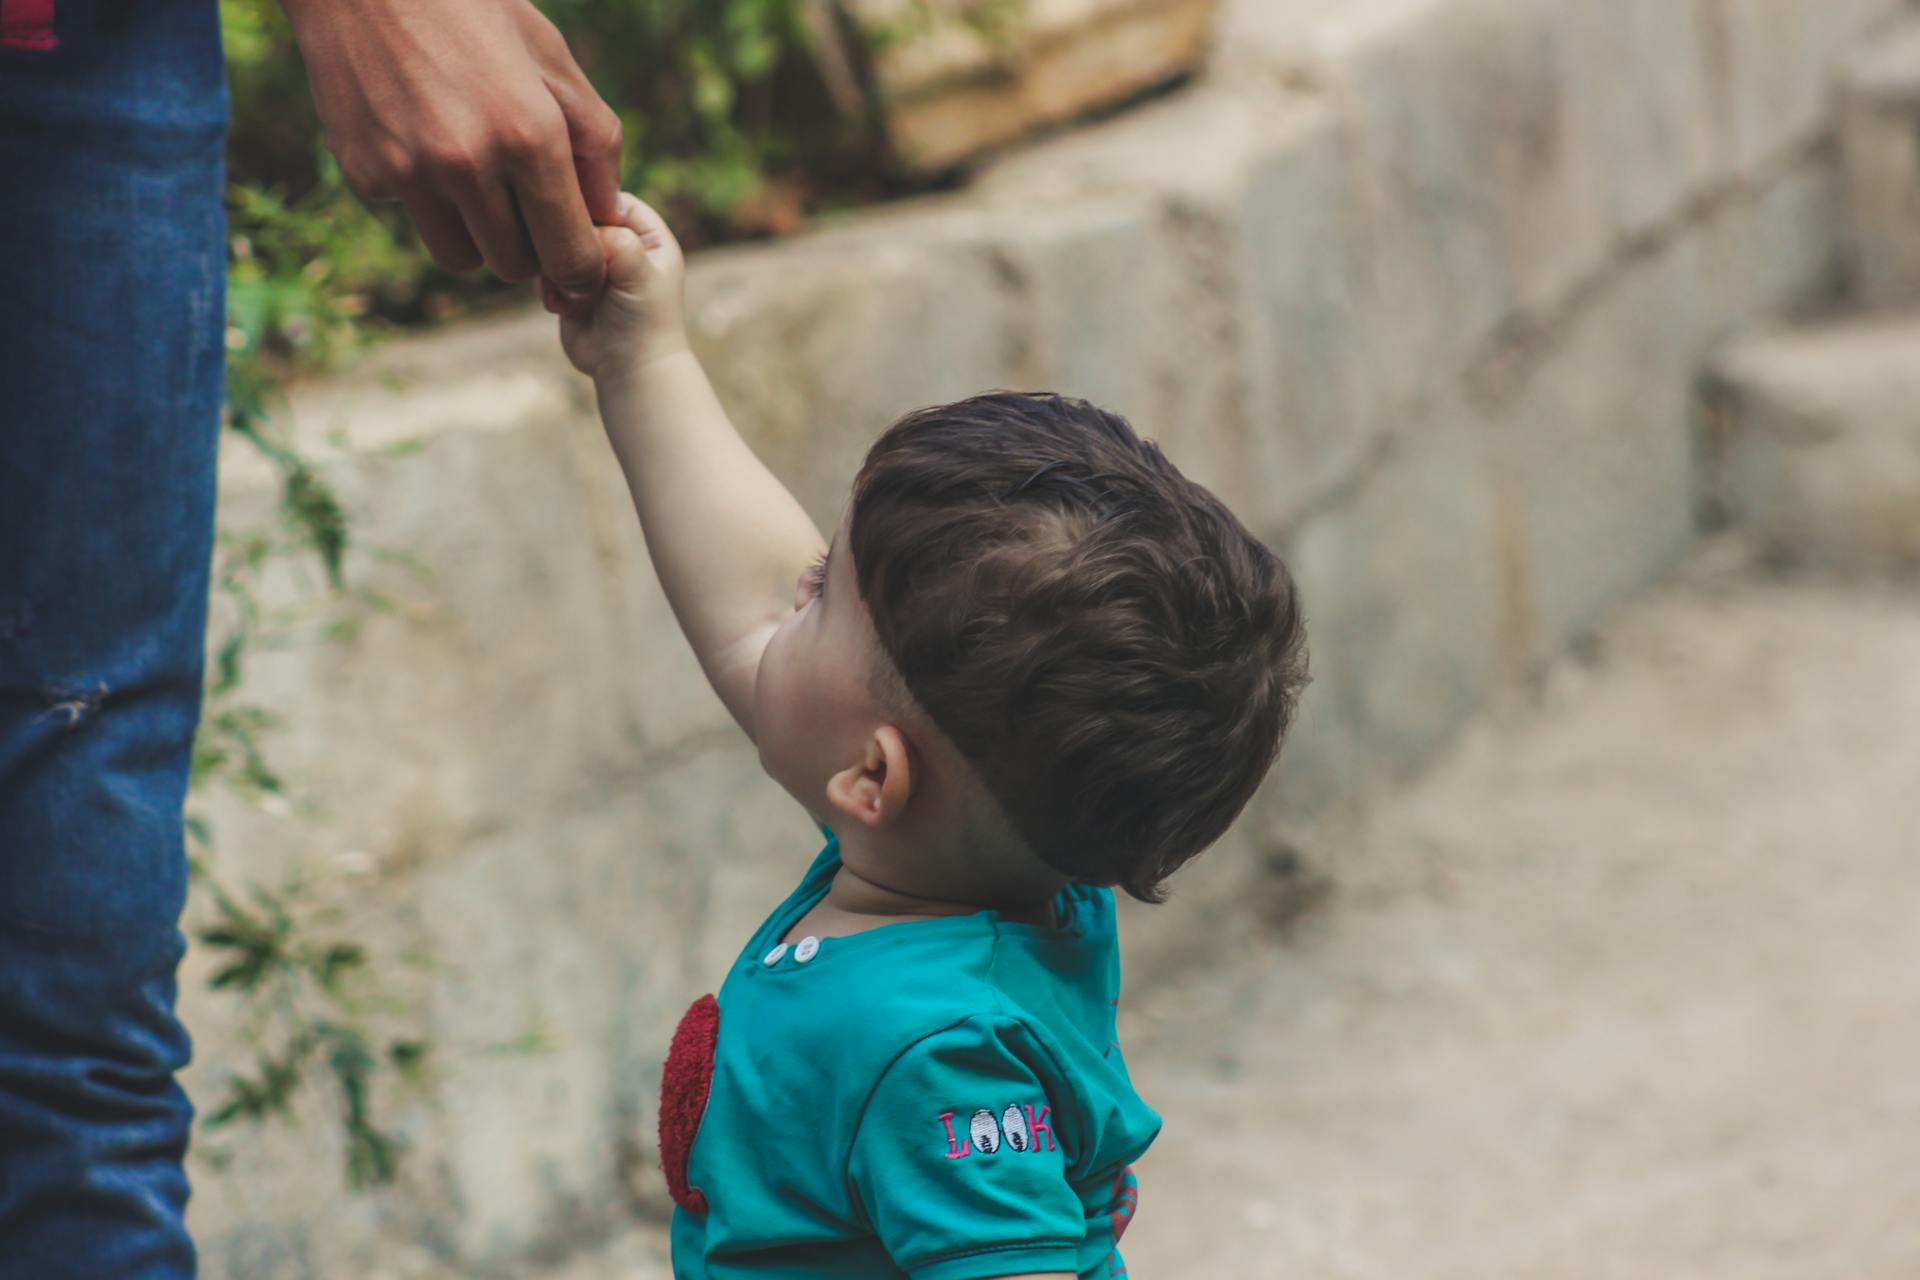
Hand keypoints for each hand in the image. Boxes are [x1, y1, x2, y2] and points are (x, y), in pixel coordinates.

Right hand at [282, 0, 622, 317]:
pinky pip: (412, 218)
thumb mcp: (550, 55)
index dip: (582, 270)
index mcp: (530, 134)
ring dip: (476, 235)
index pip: (571, 256)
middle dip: (529, 248)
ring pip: (462, 258)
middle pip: (516, 267)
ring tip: (475, 178)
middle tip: (525, 207)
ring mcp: (409, 172)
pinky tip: (419, 138)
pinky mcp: (364, 173)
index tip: (581, 261)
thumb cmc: (472, 7)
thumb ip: (594, 140)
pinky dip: (424, 197)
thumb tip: (609, 214)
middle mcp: (469, 162)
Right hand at [552, 194, 689, 381]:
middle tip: (576, 267)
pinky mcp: (568, 283)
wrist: (628, 370)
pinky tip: (562, 307)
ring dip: (556, 266)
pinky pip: (544, 268)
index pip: (610, 197)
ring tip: (571, 294)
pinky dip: (549, 286)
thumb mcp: (638, 271)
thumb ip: (614, 237)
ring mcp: (592, 264)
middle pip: (578, 216)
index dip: (591, 204)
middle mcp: (620, 244)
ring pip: (555, 242)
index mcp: (648, 234)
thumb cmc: (644, 323)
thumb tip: (576, 220)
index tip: (576, 222)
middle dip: (569, 240)